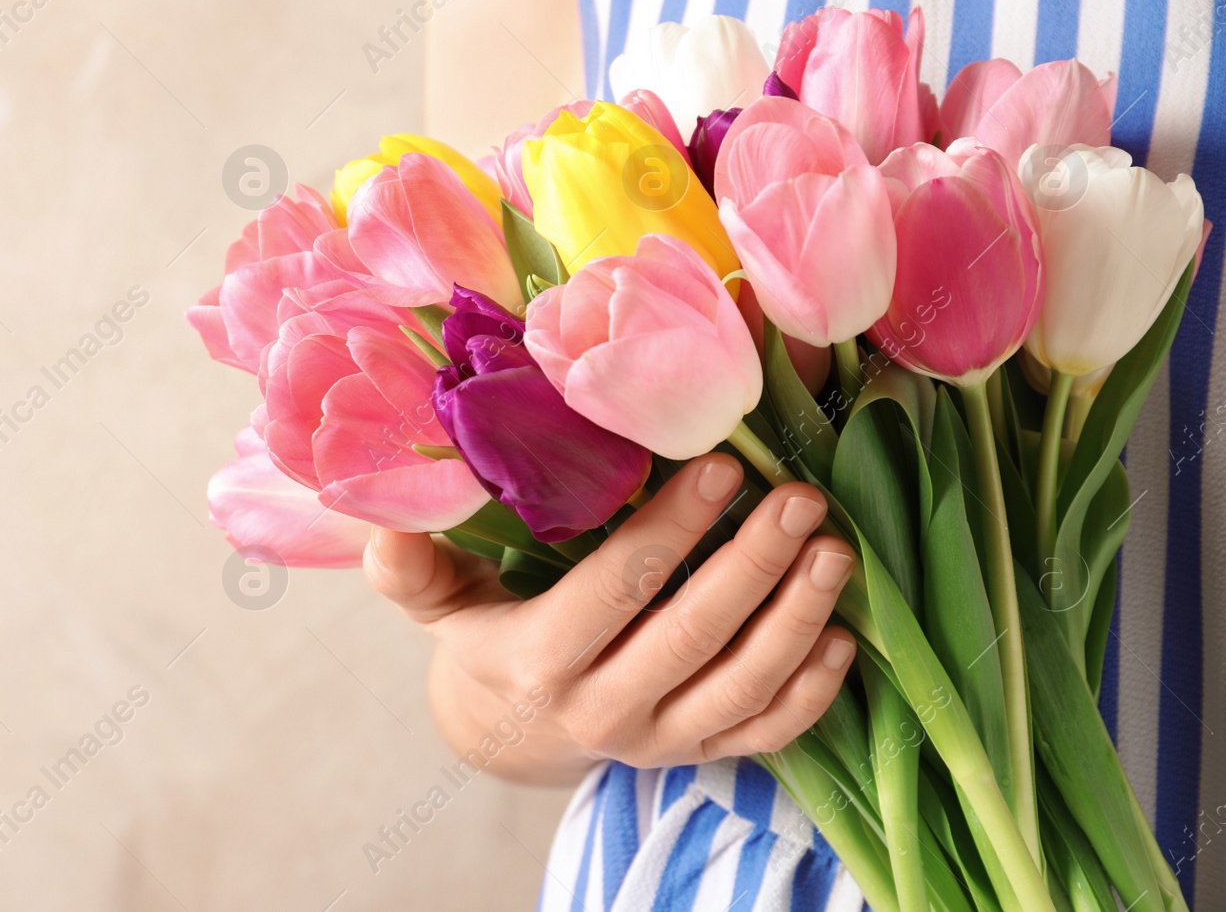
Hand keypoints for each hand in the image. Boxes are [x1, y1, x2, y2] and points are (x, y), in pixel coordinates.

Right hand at [364, 453, 856, 782]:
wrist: (508, 736)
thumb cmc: (481, 640)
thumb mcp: (435, 604)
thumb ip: (410, 567)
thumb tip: (385, 519)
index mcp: (541, 660)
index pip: (616, 590)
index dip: (670, 532)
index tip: (722, 468)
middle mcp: (603, 709)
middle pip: (692, 636)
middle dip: (753, 566)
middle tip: (800, 500)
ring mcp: (657, 741)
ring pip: (742, 688)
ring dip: (797, 620)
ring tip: (834, 553)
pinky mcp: (695, 756)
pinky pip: (763, 736)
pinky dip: (810, 692)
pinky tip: (840, 636)